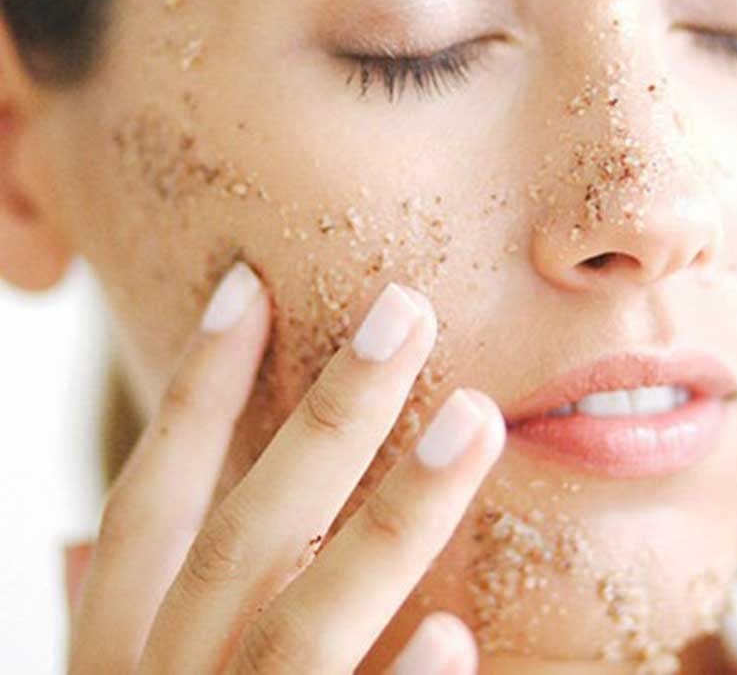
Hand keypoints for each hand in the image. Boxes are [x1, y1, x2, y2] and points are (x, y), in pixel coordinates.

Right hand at [65, 262, 503, 673]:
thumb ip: (126, 617)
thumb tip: (75, 546)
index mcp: (115, 650)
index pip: (150, 502)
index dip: (194, 390)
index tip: (249, 285)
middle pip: (243, 537)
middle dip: (328, 417)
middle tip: (407, 311)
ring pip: (306, 622)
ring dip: (394, 516)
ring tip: (474, 420)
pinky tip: (453, 629)